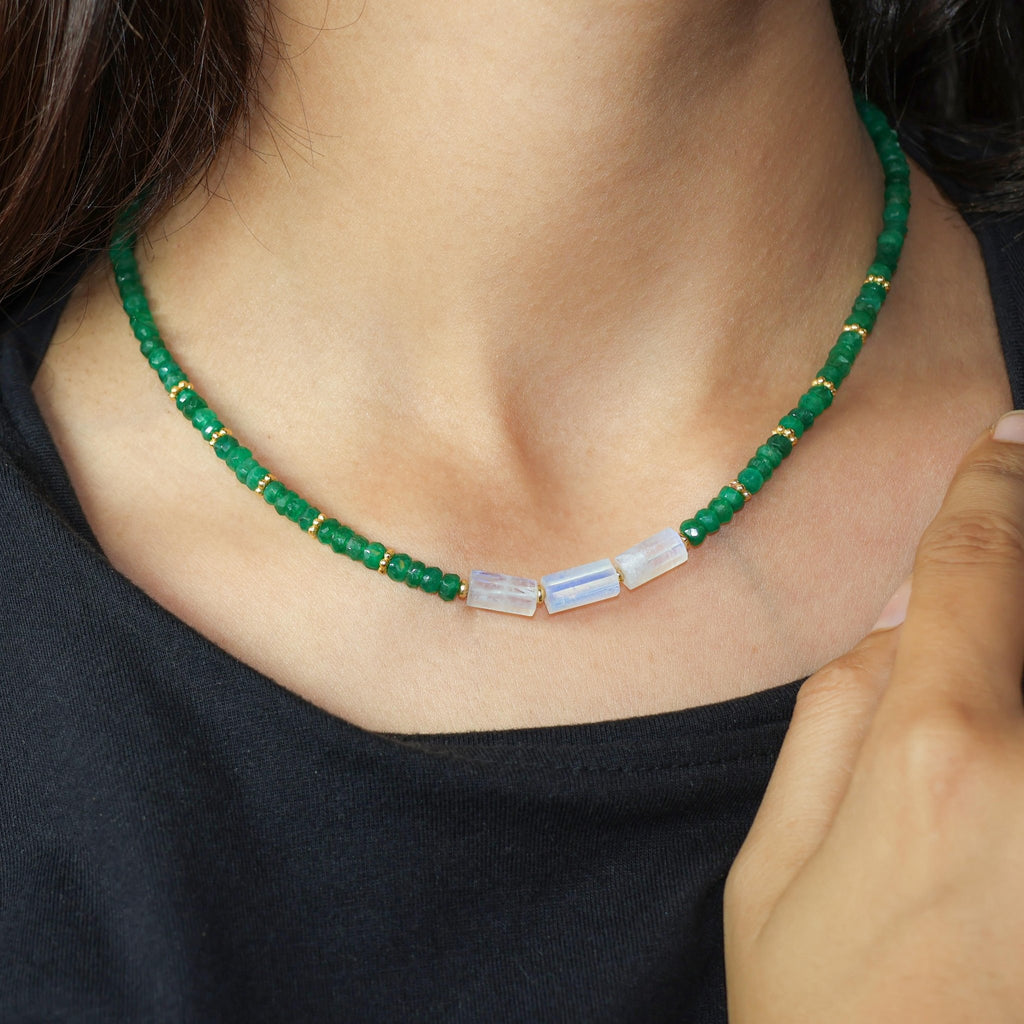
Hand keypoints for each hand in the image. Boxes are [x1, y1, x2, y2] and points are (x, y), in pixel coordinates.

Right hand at [724, 410, 1023, 1023]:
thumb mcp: (773, 871)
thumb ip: (829, 724)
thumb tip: (894, 623)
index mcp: (943, 755)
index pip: (976, 566)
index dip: (992, 487)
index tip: (1007, 440)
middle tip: (1021, 474)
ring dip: (1022, 630)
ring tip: (986, 621)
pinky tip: (996, 690)